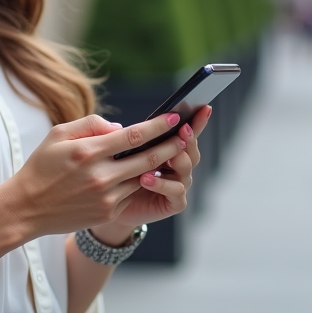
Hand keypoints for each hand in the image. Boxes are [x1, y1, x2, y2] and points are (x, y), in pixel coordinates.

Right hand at [2, 111, 195, 238]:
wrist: (26, 208)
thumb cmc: (42, 166)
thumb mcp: (58, 135)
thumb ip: (90, 125)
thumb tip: (120, 128)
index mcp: (89, 152)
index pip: (133, 136)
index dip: (157, 127)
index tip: (174, 118)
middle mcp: (101, 176)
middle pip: (147, 158)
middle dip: (170, 146)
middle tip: (186, 135)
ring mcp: (106, 197)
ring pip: (142, 178)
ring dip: (157, 166)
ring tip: (169, 153)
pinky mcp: (107, 213)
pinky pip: (130, 194)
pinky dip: (136, 183)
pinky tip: (138, 174)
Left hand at [89, 105, 212, 244]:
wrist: (108, 206)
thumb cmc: (113, 174)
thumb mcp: (116, 151)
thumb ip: (118, 138)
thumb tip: (118, 127)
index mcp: (168, 148)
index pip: (187, 131)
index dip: (197, 120)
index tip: (203, 107)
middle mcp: (177, 165)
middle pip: (191, 149)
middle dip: (188, 138)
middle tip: (182, 129)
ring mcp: (178, 183)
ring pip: (186, 168)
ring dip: (176, 159)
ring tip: (162, 156)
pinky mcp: (173, 202)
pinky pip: (176, 192)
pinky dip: (163, 184)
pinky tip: (146, 179)